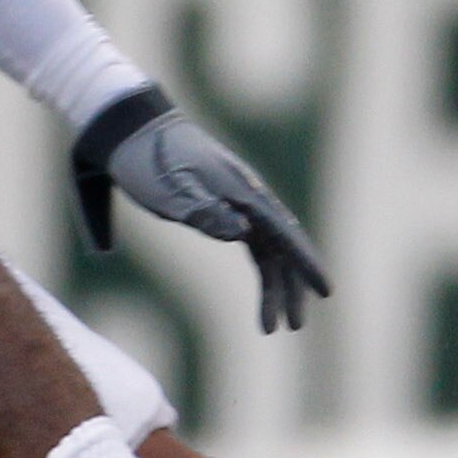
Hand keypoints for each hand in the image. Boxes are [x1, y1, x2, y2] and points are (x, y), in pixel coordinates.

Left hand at [72, 86, 329, 332]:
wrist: (130, 130)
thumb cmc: (148, 159)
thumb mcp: (170, 189)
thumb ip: (205, 212)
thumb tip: (244, 234)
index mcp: (241, 192)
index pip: (284, 233)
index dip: (306, 263)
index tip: (326, 291)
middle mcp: (247, 197)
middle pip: (282, 247)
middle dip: (291, 288)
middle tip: (294, 326)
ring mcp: (237, 201)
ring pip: (269, 249)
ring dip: (275, 286)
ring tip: (272, 326)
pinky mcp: (222, 206)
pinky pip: (254, 242)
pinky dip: (262, 268)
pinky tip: (265, 289)